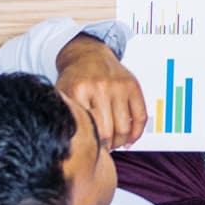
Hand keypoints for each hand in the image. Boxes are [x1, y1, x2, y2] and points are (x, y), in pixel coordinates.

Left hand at [55, 36, 147, 150]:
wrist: (88, 55)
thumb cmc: (75, 80)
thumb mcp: (63, 95)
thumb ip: (67, 116)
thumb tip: (72, 144)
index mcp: (79, 91)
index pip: (88, 130)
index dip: (91, 146)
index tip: (91, 150)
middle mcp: (100, 87)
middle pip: (107, 132)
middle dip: (106, 146)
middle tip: (103, 148)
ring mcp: (118, 86)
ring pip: (124, 128)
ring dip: (121, 142)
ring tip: (114, 143)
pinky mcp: (132, 86)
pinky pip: (140, 116)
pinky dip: (137, 133)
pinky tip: (130, 139)